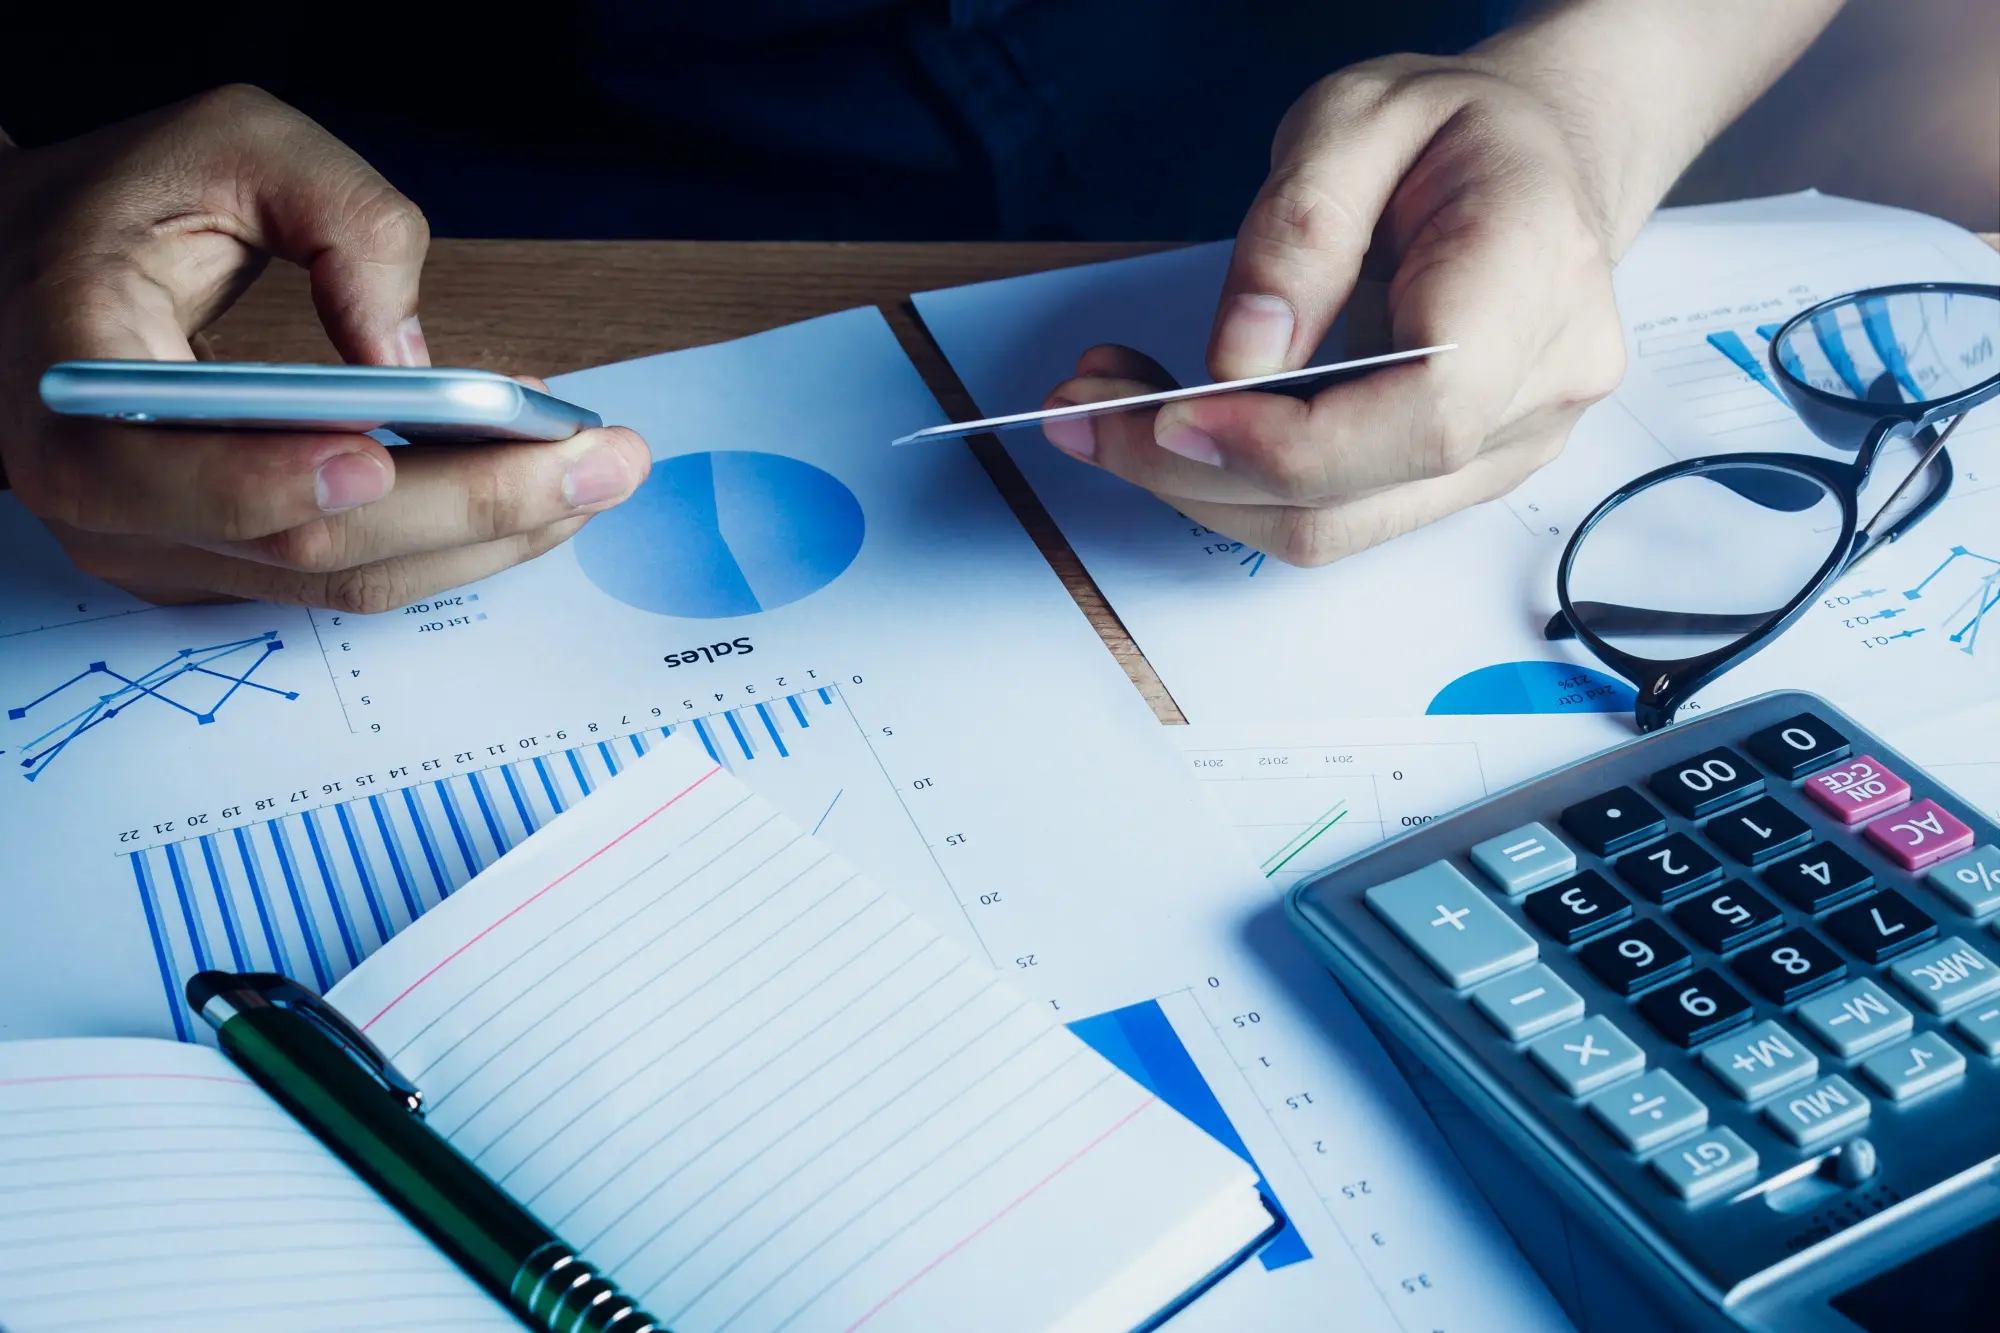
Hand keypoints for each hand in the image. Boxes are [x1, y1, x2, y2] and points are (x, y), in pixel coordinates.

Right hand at [0, 86, 650, 609]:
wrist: (45, 275)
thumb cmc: (130, 205)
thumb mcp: (230, 147)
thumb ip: (339, 217)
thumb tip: (413, 355)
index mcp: (71, 381)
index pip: (159, 469)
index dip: (274, 477)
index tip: (380, 457)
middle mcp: (106, 498)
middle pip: (310, 543)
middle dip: (476, 507)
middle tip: (602, 462)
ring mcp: (168, 551)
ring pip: (352, 579)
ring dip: (490, 534)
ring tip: (594, 472)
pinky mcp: (227, 570)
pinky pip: (358, 574)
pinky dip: (455, 534)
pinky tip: (532, 484)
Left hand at [1041, 54, 1626, 565]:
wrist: (1542, 161)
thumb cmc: (1458, 130)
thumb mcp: (1359, 117)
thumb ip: (1299, 228)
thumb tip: (1238, 357)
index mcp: (1534, 278)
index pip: (1420, 415)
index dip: (1283, 443)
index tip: (1163, 417)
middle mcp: (1540, 388)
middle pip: (1354, 495)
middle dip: (1195, 470)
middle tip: (1079, 411)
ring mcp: (1508, 448)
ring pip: (1332, 526)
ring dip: (1199, 484)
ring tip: (1109, 407)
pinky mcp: (1458, 475)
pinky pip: (1335, 510)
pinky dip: (1237, 479)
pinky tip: (1175, 420)